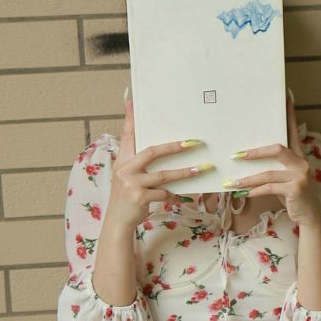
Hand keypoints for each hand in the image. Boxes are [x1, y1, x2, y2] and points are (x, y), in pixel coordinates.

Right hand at [106, 96, 210, 230]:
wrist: (118, 221)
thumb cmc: (127, 197)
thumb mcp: (128, 177)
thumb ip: (140, 163)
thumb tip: (160, 151)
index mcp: (122, 160)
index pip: (127, 134)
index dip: (130, 117)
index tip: (131, 98)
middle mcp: (125, 169)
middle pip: (152, 151)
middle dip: (174, 147)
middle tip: (194, 142)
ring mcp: (131, 183)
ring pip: (164, 174)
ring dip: (185, 172)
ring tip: (203, 168)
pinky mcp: (140, 198)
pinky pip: (165, 194)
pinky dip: (176, 195)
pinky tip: (185, 197)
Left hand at [228, 91, 320, 227]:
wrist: (309, 216)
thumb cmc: (293, 195)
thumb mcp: (285, 178)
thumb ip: (274, 167)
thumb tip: (246, 158)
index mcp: (299, 155)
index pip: (293, 131)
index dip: (290, 114)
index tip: (287, 95)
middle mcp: (301, 162)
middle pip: (277, 148)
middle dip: (254, 152)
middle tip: (235, 155)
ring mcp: (300, 175)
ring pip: (268, 173)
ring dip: (247, 179)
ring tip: (232, 183)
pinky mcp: (296, 189)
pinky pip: (270, 188)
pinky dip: (255, 191)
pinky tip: (245, 194)